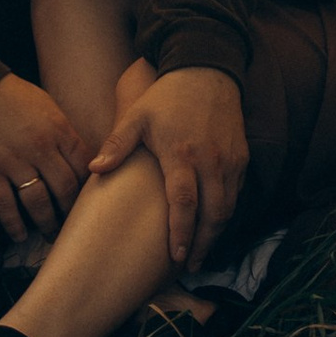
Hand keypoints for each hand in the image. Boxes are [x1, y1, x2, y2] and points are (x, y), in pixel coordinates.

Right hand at [0, 74, 93, 237]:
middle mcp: (39, 147)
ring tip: (51, 235)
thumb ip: (63, 132)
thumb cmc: (12, 95)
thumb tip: (81, 159)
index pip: (84, 165)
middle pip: (65, 188)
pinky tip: (20, 236)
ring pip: (37, 202)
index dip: (90, 186)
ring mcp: (12, 161)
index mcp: (58, 128)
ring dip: (46, 222)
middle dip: (71, 211)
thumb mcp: (47, 105)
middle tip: (73, 226)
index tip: (91, 201)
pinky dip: (13, 224)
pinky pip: (4, 205)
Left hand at [90, 67, 247, 277]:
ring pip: (228, 207)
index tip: (175, 258)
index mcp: (181, 154)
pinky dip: (226, 212)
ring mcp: (229, 160)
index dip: (181, 233)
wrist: (207, 71)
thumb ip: (117, 144)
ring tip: (200, 252)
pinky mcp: (241, 157)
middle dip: (202, 244)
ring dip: (216, 233)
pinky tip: (213, 224)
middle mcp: (210, 161)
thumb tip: (93, 168)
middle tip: (189, 265)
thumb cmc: (166, 96)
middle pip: (213, 213)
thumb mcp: (136, 115)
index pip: (184, 202)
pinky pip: (236, 193)